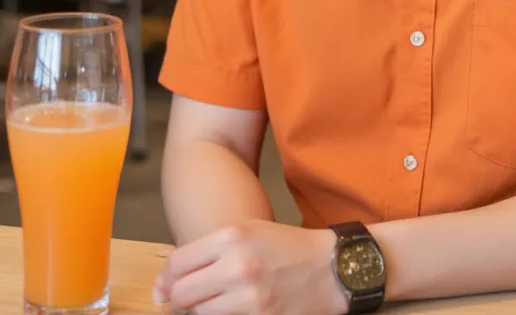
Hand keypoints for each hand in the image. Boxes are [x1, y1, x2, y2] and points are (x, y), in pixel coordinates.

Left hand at [153, 221, 347, 314]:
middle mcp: (237, 266)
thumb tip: (169, 278)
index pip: (177, 263)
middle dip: (177, 299)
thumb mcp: (249, 230)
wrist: (331, 268)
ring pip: (199, 314)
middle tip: (185, 300)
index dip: (165, 279)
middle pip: (181, 294)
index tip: (163, 288)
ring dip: (199, 311)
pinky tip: (229, 309)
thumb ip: (210, 248)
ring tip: (211, 303)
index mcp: (232, 237)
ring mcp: (249, 298)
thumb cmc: (287, 246)